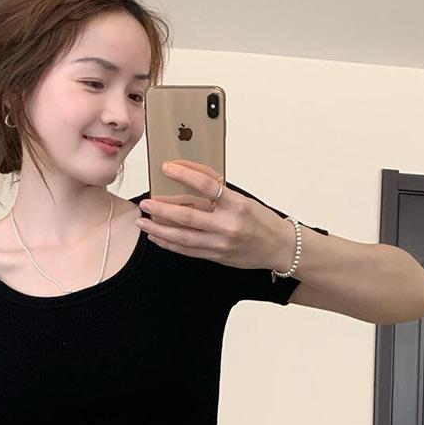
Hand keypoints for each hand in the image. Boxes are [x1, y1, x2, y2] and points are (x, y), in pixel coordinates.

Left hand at [136, 159, 285, 268]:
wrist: (279, 247)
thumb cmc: (261, 220)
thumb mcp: (243, 199)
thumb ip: (218, 189)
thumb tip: (190, 173)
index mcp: (237, 205)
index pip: (206, 185)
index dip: (184, 174)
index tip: (167, 168)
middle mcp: (228, 225)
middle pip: (187, 216)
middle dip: (161, 209)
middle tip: (146, 202)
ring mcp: (221, 244)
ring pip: (182, 237)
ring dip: (159, 229)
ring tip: (144, 222)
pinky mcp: (216, 256)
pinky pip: (187, 250)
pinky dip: (170, 243)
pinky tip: (157, 237)